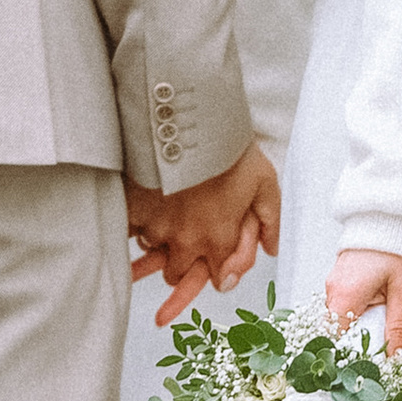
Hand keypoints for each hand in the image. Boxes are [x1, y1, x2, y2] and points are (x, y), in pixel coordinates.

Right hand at [129, 141, 281, 324]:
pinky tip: (141, 208)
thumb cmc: (228, 149)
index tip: (215, 265)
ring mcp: (156, 228)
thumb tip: (273, 247)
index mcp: (219, 237)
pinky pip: (128, 230)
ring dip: (156, 243)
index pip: (218, 277)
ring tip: (159, 224)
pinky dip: (134, 223)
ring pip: (151, 251)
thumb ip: (271, 219)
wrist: (188, 123)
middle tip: (182, 248)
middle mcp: (186, 240)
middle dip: (181, 265)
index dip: (219, 272)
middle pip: (177, 274)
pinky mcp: (132, 211)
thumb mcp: (264, 181)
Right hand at [325, 249, 401, 354]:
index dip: (350, 355)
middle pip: (340, 331)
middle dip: (362, 338)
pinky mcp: (342, 278)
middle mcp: (333, 290)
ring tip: (388, 312)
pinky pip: (348, 304)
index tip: (369, 362)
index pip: (335, 339)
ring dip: (365, 323)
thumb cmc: (398, 245)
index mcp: (345, 295)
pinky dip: (363, 309)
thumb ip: (399, 327)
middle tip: (386, 337)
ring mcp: (335, 283)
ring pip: (345, 318)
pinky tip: (381, 302)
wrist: (394, 213)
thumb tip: (397, 357)